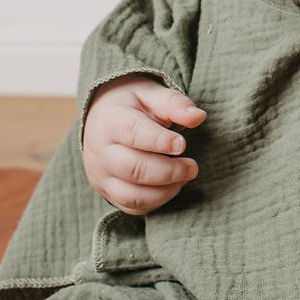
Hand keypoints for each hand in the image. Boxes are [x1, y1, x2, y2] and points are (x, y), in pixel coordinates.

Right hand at [81, 74, 207, 215]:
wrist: (102, 115)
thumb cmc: (132, 103)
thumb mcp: (151, 93)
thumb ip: (174, 104)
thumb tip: (198, 117)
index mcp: (111, 120)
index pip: (134, 133)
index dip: (160, 141)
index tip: (182, 144)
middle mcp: (100, 151)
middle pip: (134, 169)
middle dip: (168, 171)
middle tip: (192, 166)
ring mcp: (100, 175)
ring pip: (131, 195)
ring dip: (164, 191)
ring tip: (185, 177)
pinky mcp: (106, 191)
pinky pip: (130, 207)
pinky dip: (155, 202)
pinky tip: (172, 187)